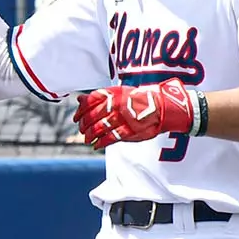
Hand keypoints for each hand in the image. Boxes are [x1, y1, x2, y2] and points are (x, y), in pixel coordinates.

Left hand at [74, 79, 195, 148]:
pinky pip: (110, 138)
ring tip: (87, 139)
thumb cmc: (138, 100)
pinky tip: (97, 145)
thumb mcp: (119, 93)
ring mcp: (122, 118)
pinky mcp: (129, 131)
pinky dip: (101, 142)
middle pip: (92, 116)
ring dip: (90, 135)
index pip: (90, 102)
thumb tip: (79, 100)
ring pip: (99, 128)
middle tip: (82, 130)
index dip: (80, 111)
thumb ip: (99, 98)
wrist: (162, 108)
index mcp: (113, 94)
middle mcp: (116, 105)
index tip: (76, 118)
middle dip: (84, 125)